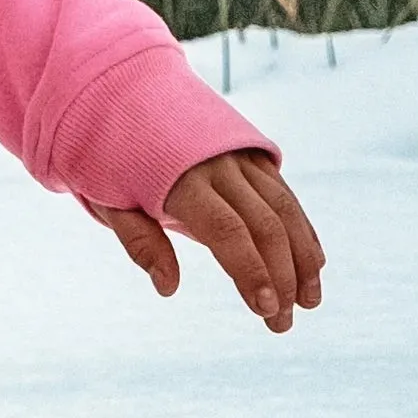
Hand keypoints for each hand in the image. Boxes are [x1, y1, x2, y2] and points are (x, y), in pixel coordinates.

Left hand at [91, 147, 325, 333]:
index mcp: (180, 179)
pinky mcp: (253, 153)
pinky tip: (312, 264)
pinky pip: (284, 195)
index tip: (266, 308)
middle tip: (283, 323)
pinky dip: (302, 230)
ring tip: (310, 301)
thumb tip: (168, 288)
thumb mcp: (107, 200)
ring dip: (303, 258)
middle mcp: (219, 165)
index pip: (227, 231)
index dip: (251, 271)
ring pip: (285, 210)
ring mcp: (240, 156)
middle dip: (281, 278)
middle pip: (265, 226)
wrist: (118, 94)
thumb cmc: (105, 157)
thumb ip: (140, 241)